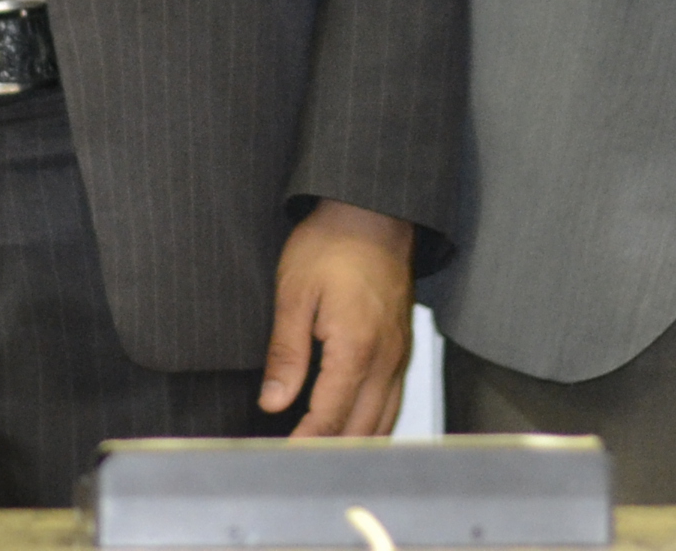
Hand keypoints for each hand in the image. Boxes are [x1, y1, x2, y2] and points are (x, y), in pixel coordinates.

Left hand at [261, 199, 415, 437]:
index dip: (302, 445)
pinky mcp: (402, 347)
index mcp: (356, 349)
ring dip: (353, 445)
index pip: (329, 418)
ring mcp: (399, 355)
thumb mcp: (294, 292)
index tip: (278, 459)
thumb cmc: (331, 244)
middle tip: (293, 465)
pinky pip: (392, 401)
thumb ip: (286, 352)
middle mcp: (386, 359)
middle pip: (361, 430)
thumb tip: (273, 403)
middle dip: (328, 453)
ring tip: (319, 458)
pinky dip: (372, 424)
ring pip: (383, 422)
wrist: (374, 210)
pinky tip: (351, 430)